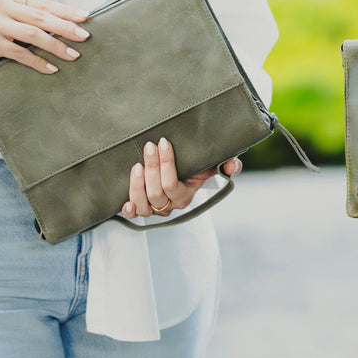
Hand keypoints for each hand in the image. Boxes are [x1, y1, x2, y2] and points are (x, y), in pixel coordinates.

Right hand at [0, 0, 88, 108]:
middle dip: (65, 27)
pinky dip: (39, 63)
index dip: (64, 10)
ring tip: (74, 55)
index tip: (85, 17)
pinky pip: (21, 53)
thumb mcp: (5, 24)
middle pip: (40, 16)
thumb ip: (26, 20)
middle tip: (84, 36)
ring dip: (57, 46)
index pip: (41, 2)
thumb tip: (65, 27)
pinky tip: (52, 69)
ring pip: (33, 34)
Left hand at [121, 137, 240, 218]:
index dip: (166, 165)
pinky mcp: (141, 207)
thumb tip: (233, 166)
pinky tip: (125, 202)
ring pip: (143, 206)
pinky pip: (134, 215)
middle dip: (151, 168)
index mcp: (185, 196)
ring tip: (136, 165)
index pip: (172, 185)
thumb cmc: (197, 165)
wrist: (184, 171)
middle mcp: (170, 205)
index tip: (163, 142)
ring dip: (137, 186)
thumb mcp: (213, 164)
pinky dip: (129, 210)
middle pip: (156, 194)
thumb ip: (227, 164)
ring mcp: (155, 208)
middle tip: (149, 146)